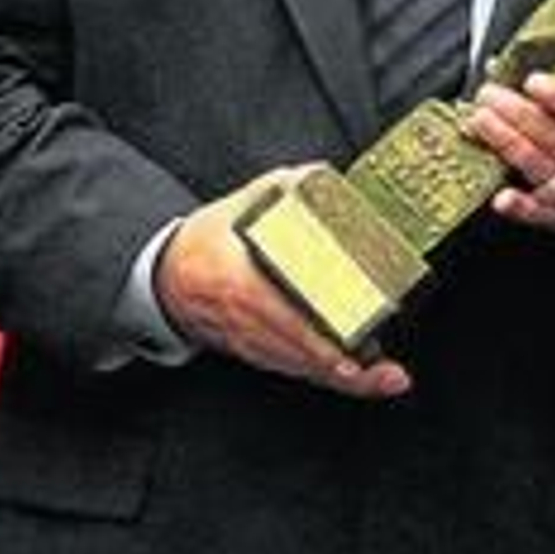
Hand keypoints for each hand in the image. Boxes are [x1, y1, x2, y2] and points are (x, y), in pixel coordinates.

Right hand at [154, 167, 412, 399]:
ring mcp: (252, 342)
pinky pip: (295, 367)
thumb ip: (284, 188)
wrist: (166, 276)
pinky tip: (361, 373)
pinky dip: (327, 372)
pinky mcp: (256, 351)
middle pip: (303, 355)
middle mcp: (249, 322)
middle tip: (388, 375)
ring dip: (346, 378)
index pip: (286, 320)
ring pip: (302, 368)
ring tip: (385, 378)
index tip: (350, 354)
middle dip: (348, 370)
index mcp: (243, 285)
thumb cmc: (204, 241)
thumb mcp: (241, 205)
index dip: (319, 342)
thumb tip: (320, 175)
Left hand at [464, 74, 554, 260]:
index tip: (533, 80)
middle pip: (551, 137)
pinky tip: (500, 197)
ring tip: (479, 120)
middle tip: (489, 93)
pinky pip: (537, 213)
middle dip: (515, 112)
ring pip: (537, 167)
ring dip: (504, 142)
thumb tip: (540, 76)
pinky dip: (518, 206)